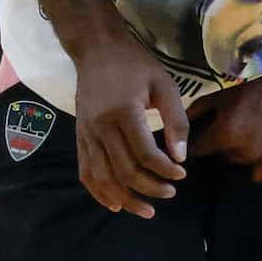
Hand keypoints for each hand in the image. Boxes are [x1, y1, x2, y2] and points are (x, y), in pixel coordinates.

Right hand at [71, 35, 189, 218]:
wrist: (96, 50)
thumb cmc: (135, 65)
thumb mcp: (163, 84)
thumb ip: (176, 120)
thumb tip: (181, 157)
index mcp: (123, 112)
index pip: (145, 153)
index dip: (165, 170)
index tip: (182, 174)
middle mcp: (101, 127)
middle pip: (124, 170)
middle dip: (150, 188)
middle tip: (171, 193)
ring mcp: (86, 134)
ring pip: (103, 178)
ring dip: (126, 199)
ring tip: (147, 210)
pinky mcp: (79, 137)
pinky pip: (86, 172)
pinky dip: (99, 192)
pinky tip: (116, 205)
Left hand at [192, 61, 261, 184]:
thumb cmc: (253, 85)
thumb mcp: (219, 95)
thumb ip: (194, 113)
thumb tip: (170, 130)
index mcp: (226, 134)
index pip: (200, 151)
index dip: (201, 144)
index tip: (207, 138)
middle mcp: (246, 151)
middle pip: (226, 158)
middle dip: (228, 146)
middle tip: (240, 127)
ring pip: (247, 163)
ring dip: (247, 152)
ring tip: (256, 131)